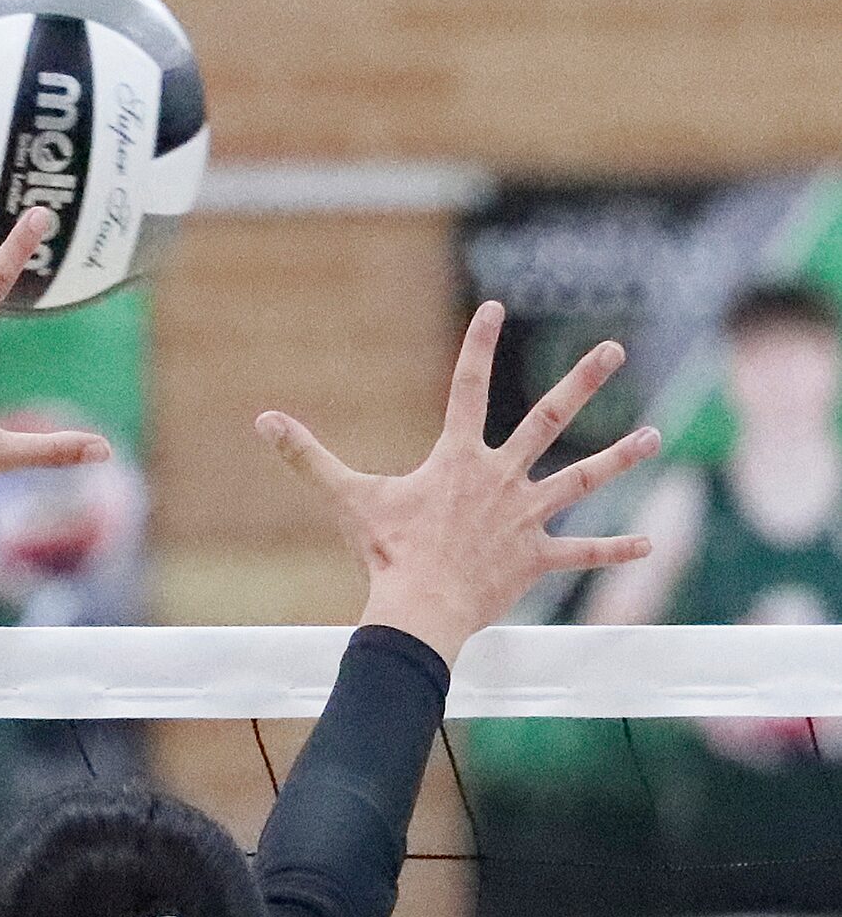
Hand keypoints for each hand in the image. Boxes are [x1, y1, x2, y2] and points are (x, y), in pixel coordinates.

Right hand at [257, 301, 662, 661]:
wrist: (418, 609)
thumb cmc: (383, 554)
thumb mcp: (344, 498)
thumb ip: (306, 457)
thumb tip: (263, 421)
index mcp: (457, 460)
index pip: (466, 388)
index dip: (478, 345)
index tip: (493, 307)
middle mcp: (501, 479)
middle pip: (549, 419)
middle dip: (582, 380)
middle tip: (612, 349)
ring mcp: (524, 518)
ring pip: (582, 479)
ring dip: (620, 456)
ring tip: (653, 435)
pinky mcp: (535, 558)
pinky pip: (581, 552)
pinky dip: (614, 550)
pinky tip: (649, 541)